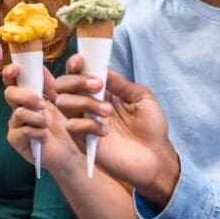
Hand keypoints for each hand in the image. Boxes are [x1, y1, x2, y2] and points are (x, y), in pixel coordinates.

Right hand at [3, 64, 82, 174]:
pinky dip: (37, 132)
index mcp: (28, 96)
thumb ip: (56, 84)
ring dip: (36, 117)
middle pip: (10, 93)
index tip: (15, 69)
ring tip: (47, 124)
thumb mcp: (64, 101)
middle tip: (42, 103)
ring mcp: (16, 125)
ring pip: (18, 112)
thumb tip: (55, 63)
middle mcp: (19, 108)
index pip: (13, 80)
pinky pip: (22, 131)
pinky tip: (45, 136)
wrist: (72, 152)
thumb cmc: (67, 126)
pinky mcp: (17, 141)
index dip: (11, 72)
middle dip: (26, 95)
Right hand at [54, 55, 177, 201]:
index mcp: (100, 92)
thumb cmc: (151, 127)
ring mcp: (84, 124)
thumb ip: (121, 84)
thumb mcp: (141, 97)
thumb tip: (103, 70)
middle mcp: (87, 105)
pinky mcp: (83, 143)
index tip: (80, 61)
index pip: (78, 74)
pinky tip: (105, 131)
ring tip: (108, 111)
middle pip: (63, 86)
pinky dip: (88, 125)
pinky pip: (73, 128)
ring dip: (84, 102)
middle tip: (99, 86)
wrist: (156, 157)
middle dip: (77, 81)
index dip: (75, 65)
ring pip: (64, 104)